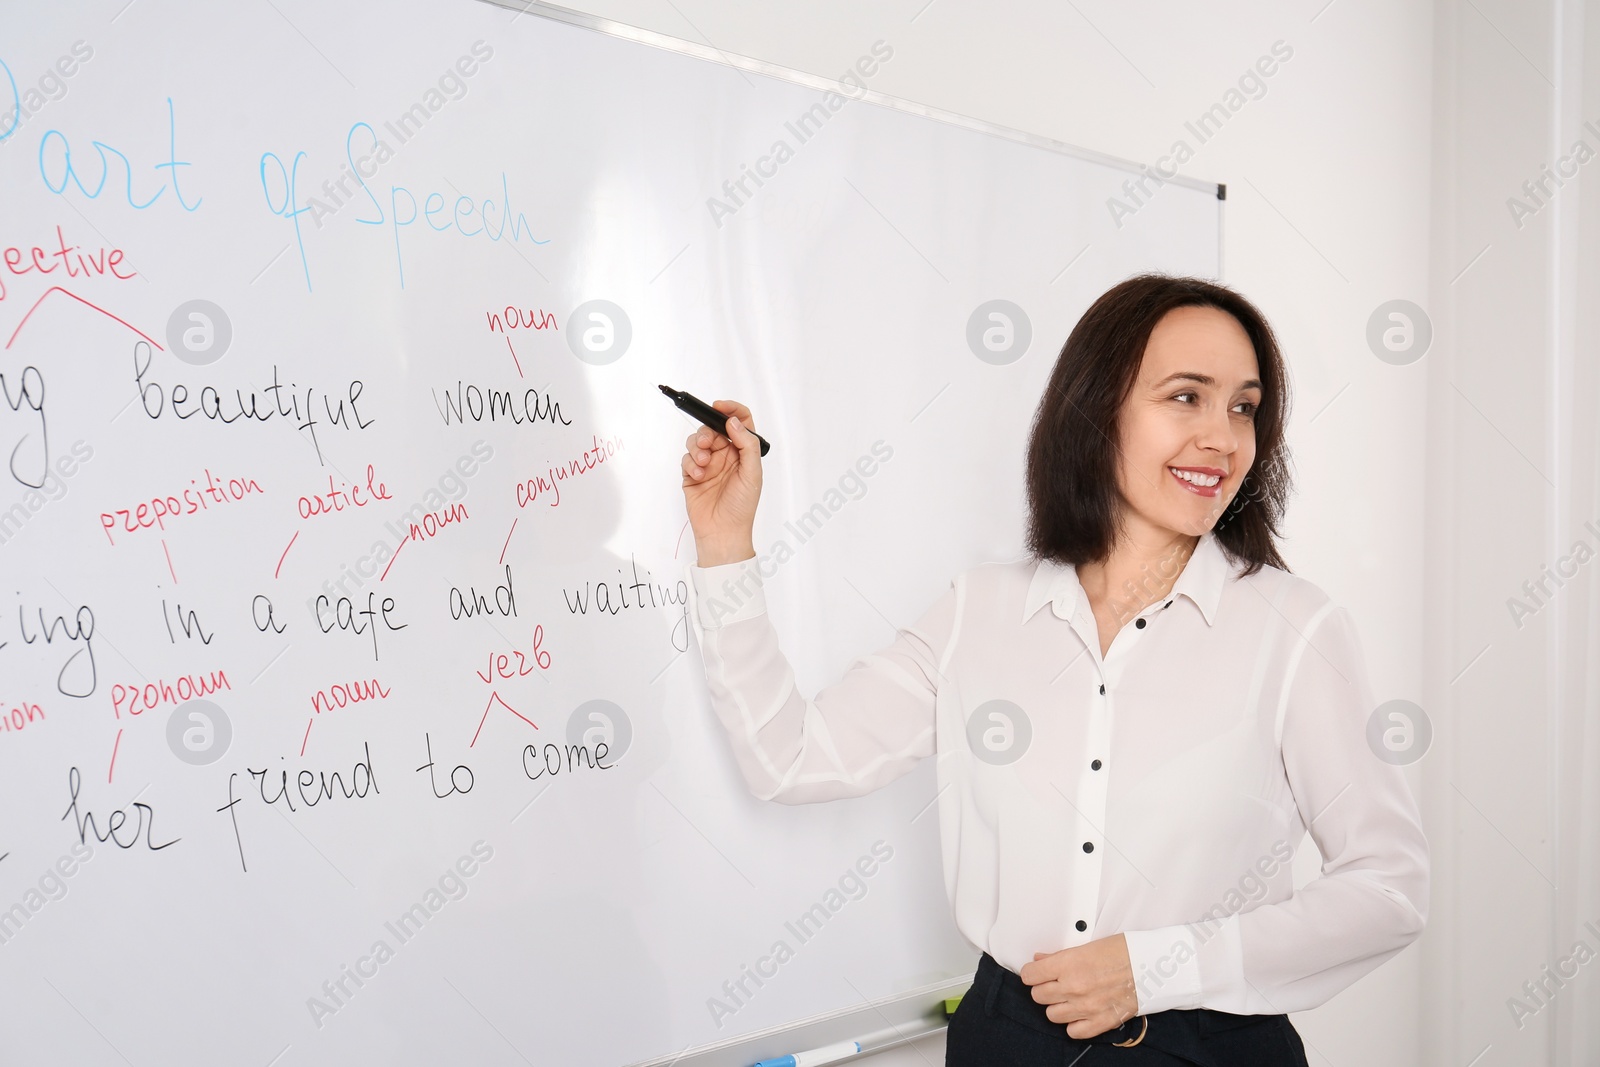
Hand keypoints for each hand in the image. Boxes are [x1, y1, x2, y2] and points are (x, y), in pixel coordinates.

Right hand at [680, 399, 761, 565]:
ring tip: (702, 463)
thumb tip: (733, 422)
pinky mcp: (692, 475)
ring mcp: (708, 464)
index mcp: (743, 452)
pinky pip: (686, 459)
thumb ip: (746, 444)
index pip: (739, 422)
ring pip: (696, 441)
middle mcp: (725, 455)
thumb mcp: (752, 474)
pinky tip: (698, 476)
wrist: (723, 532)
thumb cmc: (742, 507)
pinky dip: (690, 464)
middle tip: (706, 444)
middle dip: (706, 433)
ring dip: (696, 448)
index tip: (718, 407)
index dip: (730, 410)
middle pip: (712, 429)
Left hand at [1018, 934, 1139, 1038]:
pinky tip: (1079, 1013)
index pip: (1030, 975)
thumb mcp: (1087, 946)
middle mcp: (1074, 987)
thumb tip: (1041, 960)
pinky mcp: (1100, 1021)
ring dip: (1057, 1006)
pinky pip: (1073, 1031)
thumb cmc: (1124, 952)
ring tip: (1068, 997)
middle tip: (1054, 983)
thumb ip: (1060, 956)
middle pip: (1038, 996)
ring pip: (1052, 1015)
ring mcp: (1086, 1007)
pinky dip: (1074, 1024)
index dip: (1031, 973)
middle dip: (1043, 988)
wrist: (1152, 966)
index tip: (1034, 973)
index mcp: (1068, 964)